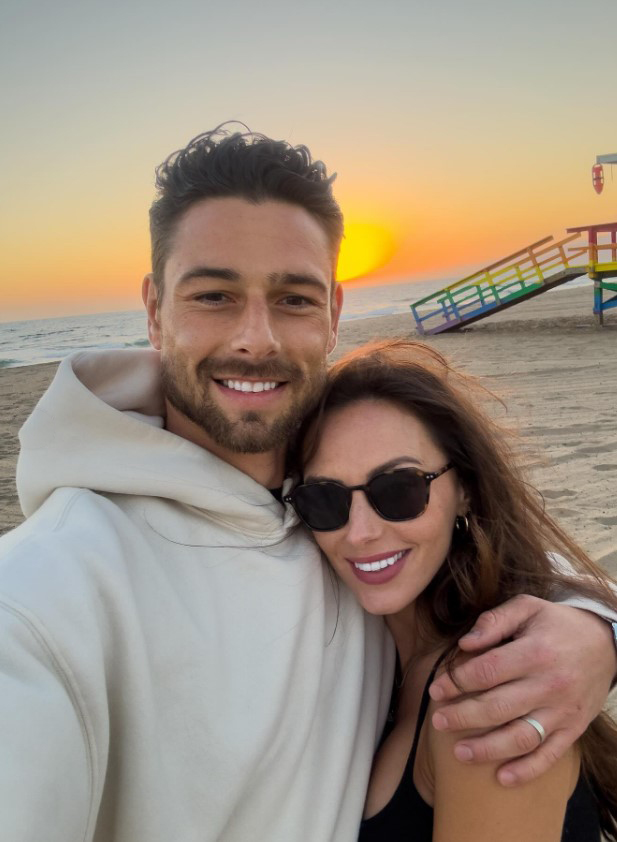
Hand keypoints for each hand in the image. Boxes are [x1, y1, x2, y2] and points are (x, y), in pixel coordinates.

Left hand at [428, 595, 615, 785]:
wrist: (607, 644)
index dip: (457, 682)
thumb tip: (465, 642)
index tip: (436, 689)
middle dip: (463, 716)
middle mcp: (550, 684)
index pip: (488, 671)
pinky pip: (550, 755)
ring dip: (487, 749)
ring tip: (459, 752)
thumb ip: (495, 620)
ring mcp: (563, 711)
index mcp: (536, 651)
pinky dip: (527, 770)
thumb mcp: (528, 607)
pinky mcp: (573, 729)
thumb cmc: (558, 623)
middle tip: (438, 721)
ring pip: (521, 737)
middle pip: (498, 707)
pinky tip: (501, 778)